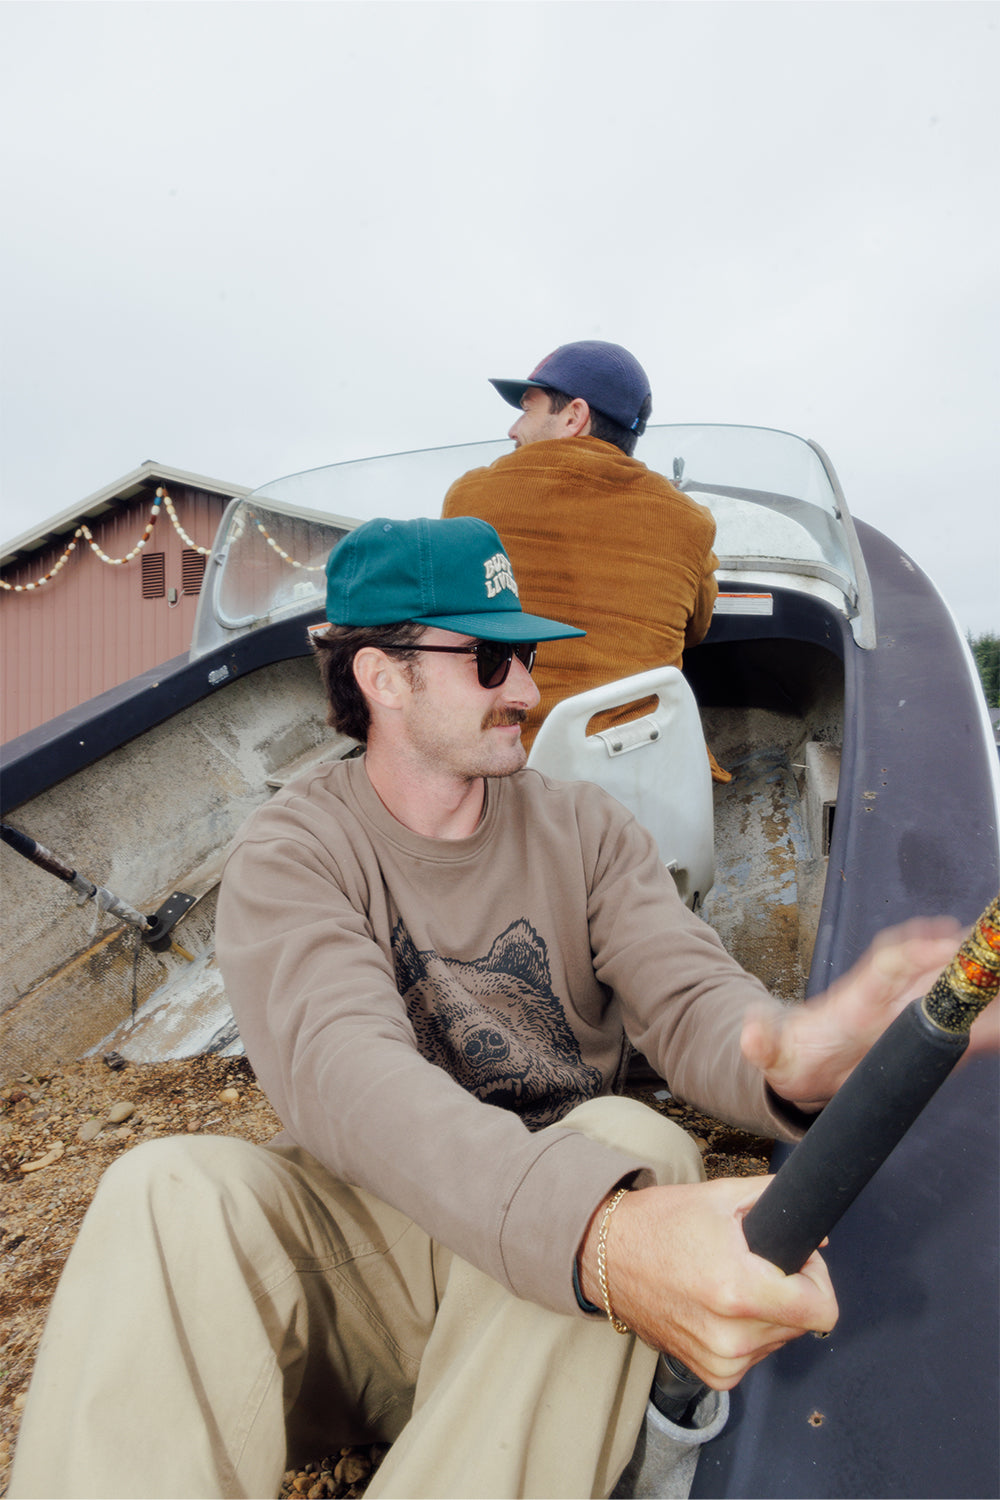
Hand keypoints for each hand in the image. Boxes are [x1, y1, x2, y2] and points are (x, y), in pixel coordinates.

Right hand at [577, 1178, 837, 1387]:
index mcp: (738, 1290)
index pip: (822, 1309)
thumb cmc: (660, 1222)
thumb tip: (815, 1228)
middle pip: (803, 1322)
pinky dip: (749, 1332)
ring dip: (770, 1313)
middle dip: (791, 1291)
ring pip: (782, 1339)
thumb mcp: (720, 1196)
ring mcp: (721, 1360)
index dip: (817, 1277)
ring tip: (733, 1281)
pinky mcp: (712, 1375)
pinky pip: (756, 1355)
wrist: (607, 1257)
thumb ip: (775, 1202)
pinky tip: (720, 1306)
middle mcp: (732, 1336)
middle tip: (759, 1263)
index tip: (797, 1259)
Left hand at [741, 916, 964, 1110]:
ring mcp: (909, 1009)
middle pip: (931, 963)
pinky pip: (959, 1017)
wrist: (807, 1064)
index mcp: (857, 997)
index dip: (915, 950)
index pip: (888, 963)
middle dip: (962, 951)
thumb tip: (751, 1036)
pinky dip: (985, 1012)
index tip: (943, 940)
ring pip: (951, 986)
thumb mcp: (774, 1054)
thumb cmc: (796, 1053)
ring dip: (978, 977)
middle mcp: (889, 995)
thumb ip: (763, 1044)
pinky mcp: (924, 1030)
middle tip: (989, 944)